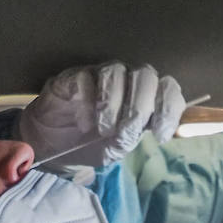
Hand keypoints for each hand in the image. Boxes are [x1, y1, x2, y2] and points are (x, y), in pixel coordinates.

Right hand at [18, 61, 184, 167]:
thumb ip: (134, 137)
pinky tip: (83, 122)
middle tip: (124, 131)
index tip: (159, 135)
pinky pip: (87, 78)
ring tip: (102, 129)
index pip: (168, 90)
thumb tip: (153, 128)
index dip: (169, 109)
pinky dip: (87, 102)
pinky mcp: (75, 76)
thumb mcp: (116, 149)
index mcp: (144, 100)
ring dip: (113, 105)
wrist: (53, 146)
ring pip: (117, 73)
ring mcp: (100, 76)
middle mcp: (126, 82)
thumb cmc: (90, 144)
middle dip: (139, 107)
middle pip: (146, 76)